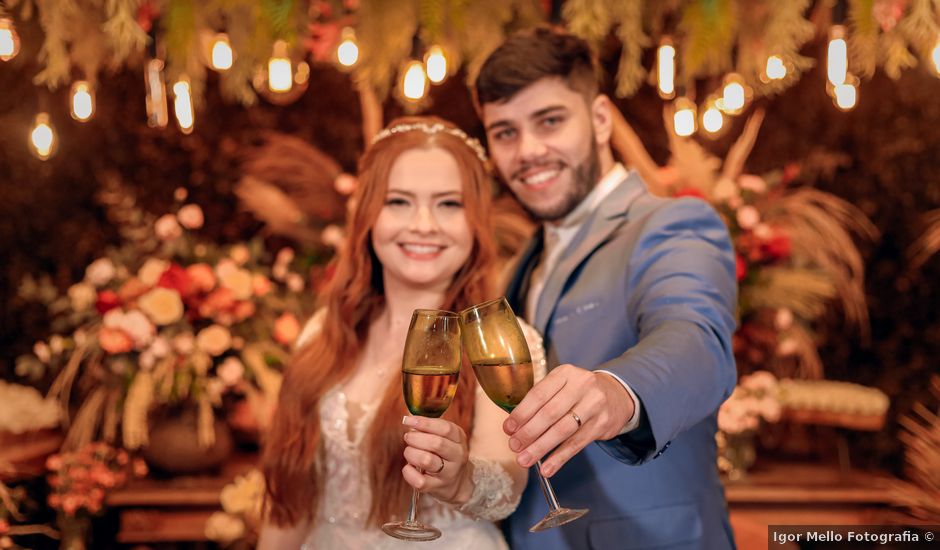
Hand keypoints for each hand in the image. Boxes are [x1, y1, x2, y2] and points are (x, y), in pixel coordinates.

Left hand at [401, 416, 473, 504]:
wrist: (457, 484)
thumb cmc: (445, 455)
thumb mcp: (446, 438)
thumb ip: (430, 429)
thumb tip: (409, 420)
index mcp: (459, 439)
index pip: (445, 428)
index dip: (424, 423)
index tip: (408, 420)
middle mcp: (457, 456)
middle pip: (436, 443)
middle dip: (415, 438)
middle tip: (408, 437)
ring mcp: (448, 473)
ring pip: (427, 460)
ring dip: (411, 453)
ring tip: (409, 452)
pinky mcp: (436, 487)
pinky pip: (419, 480)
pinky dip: (408, 472)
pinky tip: (409, 467)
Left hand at [503, 365, 633, 477]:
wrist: (616, 396)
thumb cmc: (578, 392)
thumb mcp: (562, 385)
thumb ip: (541, 400)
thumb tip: (514, 427)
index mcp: (566, 373)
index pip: (539, 394)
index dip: (522, 413)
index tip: (508, 428)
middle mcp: (582, 386)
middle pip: (550, 413)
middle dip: (529, 432)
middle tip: (514, 446)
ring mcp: (594, 405)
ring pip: (562, 431)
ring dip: (540, 448)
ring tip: (524, 459)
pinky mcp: (602, 425)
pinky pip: (576, 444)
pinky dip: (559, 458)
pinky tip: (547, 468)